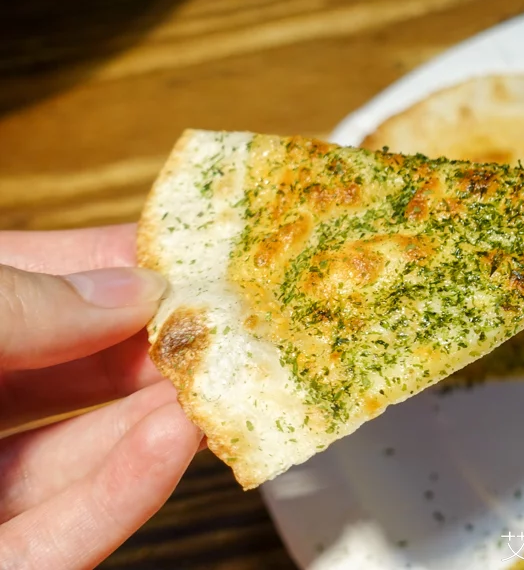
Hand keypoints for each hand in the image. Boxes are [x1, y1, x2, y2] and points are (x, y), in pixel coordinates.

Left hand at [0, 225, 200, 569]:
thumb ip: (19, 302)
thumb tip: (129, 289)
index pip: (36, 285)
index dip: (114, 267)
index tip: (192, 254)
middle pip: (69, 375)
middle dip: (153, 350)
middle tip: (231, 324)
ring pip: (74, 459)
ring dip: (157, 423)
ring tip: (221, 385)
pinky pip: (56, 540)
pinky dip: (121, 498)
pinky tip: (175, 448)